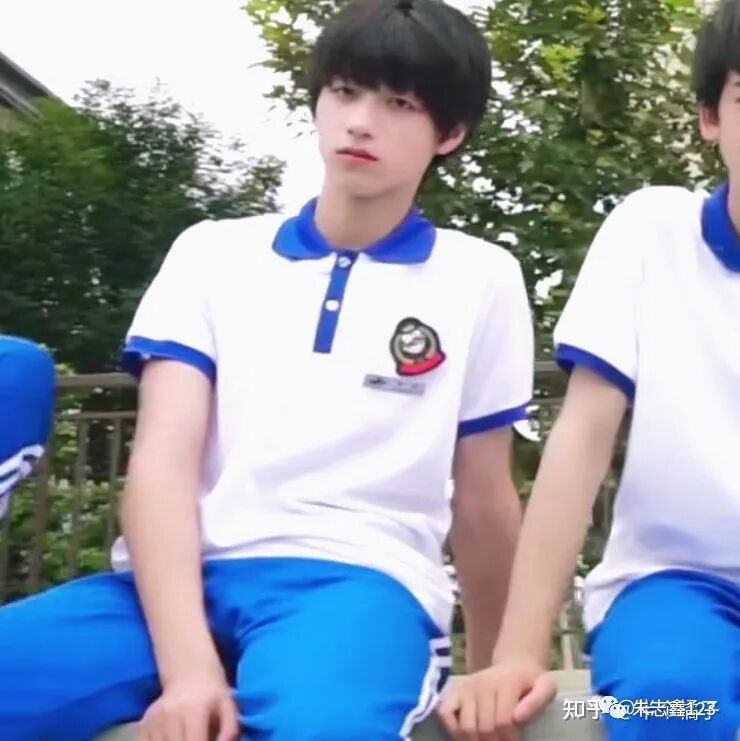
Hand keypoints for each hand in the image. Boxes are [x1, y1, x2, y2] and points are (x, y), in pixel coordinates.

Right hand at [135, 671, 239, 740]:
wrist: (188, 672)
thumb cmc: (212, 693)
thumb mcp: (228, 705)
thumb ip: (230, 730)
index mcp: (194, 710)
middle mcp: (170, 715)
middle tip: (197, 737)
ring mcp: (154, 720)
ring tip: (186, 736)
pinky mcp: (143, 725)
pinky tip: (172, 738)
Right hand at [436, 659, 555, 740]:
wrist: (514, 665)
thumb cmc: (530, 682)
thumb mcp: (545, 687)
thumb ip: (538, 701)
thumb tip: (519, 718)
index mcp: (505, 682)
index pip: (503, 721)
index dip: (510, 739)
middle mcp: (482, 682)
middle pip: (484, 727)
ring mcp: (466, 686)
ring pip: (466, 726)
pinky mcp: (453, 690)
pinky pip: (444, 713)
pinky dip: (452, 730)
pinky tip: (465, 735)